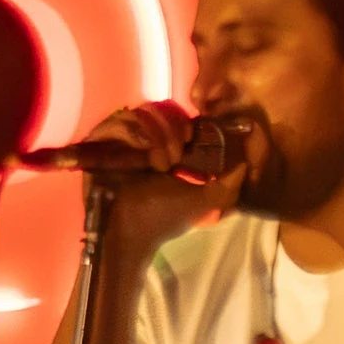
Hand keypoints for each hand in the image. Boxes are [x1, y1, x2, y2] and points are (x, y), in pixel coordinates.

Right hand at [71, 97, 252, 263]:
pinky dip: (129, 133)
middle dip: (170, 130)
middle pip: (158, 111)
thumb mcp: (202, 201)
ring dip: (152, 134)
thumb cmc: (162, 217)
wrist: (127, 232)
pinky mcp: (99, 144)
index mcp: (164, 149)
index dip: (183, 123)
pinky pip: (115, 122)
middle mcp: (141, 141)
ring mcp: (119, 141)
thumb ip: (227, 185)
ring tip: (155, 162)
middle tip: (173, 158)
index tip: (189, 138)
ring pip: (138, 113)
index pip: (175, 118)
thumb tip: (245, 165)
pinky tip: (138, 153)